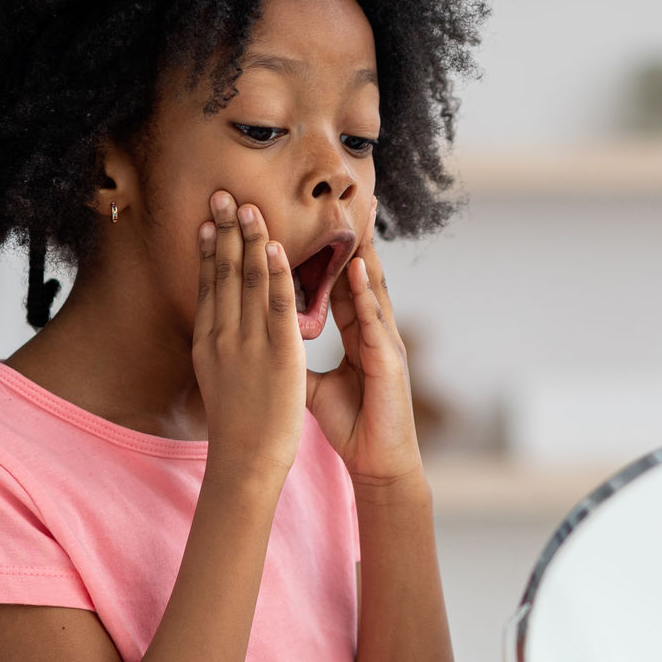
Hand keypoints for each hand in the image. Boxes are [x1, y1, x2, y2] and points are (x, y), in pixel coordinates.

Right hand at [192, 191, 307, 487]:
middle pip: (224, 272)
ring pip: (250, 280)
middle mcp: (224, 335)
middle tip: (223, 194)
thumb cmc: (238, 423)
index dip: (210, 249)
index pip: (209, 285)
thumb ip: (221, 347)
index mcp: (209, 341)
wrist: (246, 459)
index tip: (209, 219)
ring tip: (248, 206)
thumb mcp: (219, 377)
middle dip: (225, 230)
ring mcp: (249, 342)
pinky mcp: (279, 352)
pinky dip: (277, 272)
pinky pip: (278, 304)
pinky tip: (276, 245)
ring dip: (250, 239)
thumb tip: (219, 326)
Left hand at [304, 219, 424, 497]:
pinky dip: (367, 293)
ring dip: (362, 253)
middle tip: (345, 200)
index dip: (328, 253)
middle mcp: (375, 330)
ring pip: (373, 289)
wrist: (379, 462)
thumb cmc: (354, 424)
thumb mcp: (317, 387)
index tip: (317, 221)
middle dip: (353, 239)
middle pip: (362, 276)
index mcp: (358, 334)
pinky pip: (375, 320)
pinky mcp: (390, 360)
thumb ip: (299, 361)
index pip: (342, 283)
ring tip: (351, 219)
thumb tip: (270, 345)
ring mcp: (386, 342)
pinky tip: (359, 270)